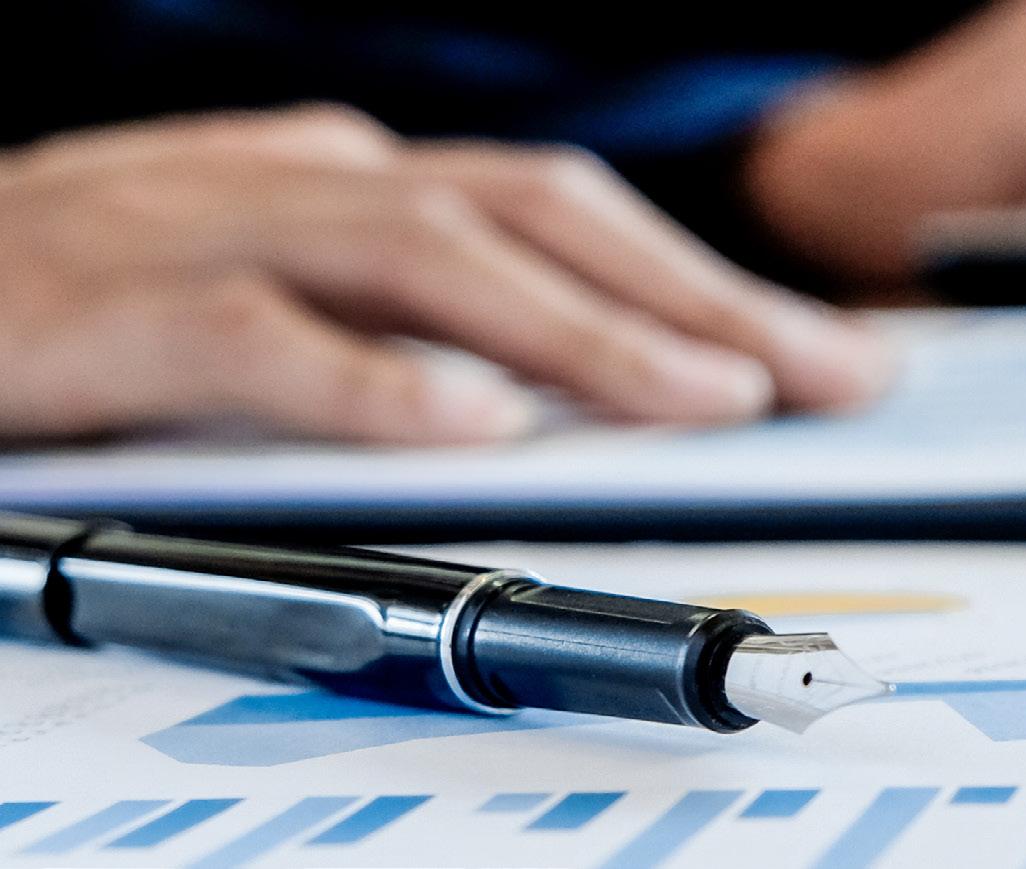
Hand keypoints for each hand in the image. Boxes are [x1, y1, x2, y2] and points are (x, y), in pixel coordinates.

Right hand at [0, 106, 895, 444]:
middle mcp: (304, 179)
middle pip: (538, 216)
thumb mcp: (276, 283)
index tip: (832, 353)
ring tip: (709, 396)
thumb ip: (411, 316)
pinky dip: (374, 381)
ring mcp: (209, 230)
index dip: (711, 279)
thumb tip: (570, 389)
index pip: (568, 214)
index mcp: (353, 175)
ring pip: (430, 257)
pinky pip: (261, 338)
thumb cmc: (82, 295)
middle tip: (828, 377)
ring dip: (587, 332)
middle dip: (699, 298)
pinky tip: (474, 427)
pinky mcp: (113, 308)